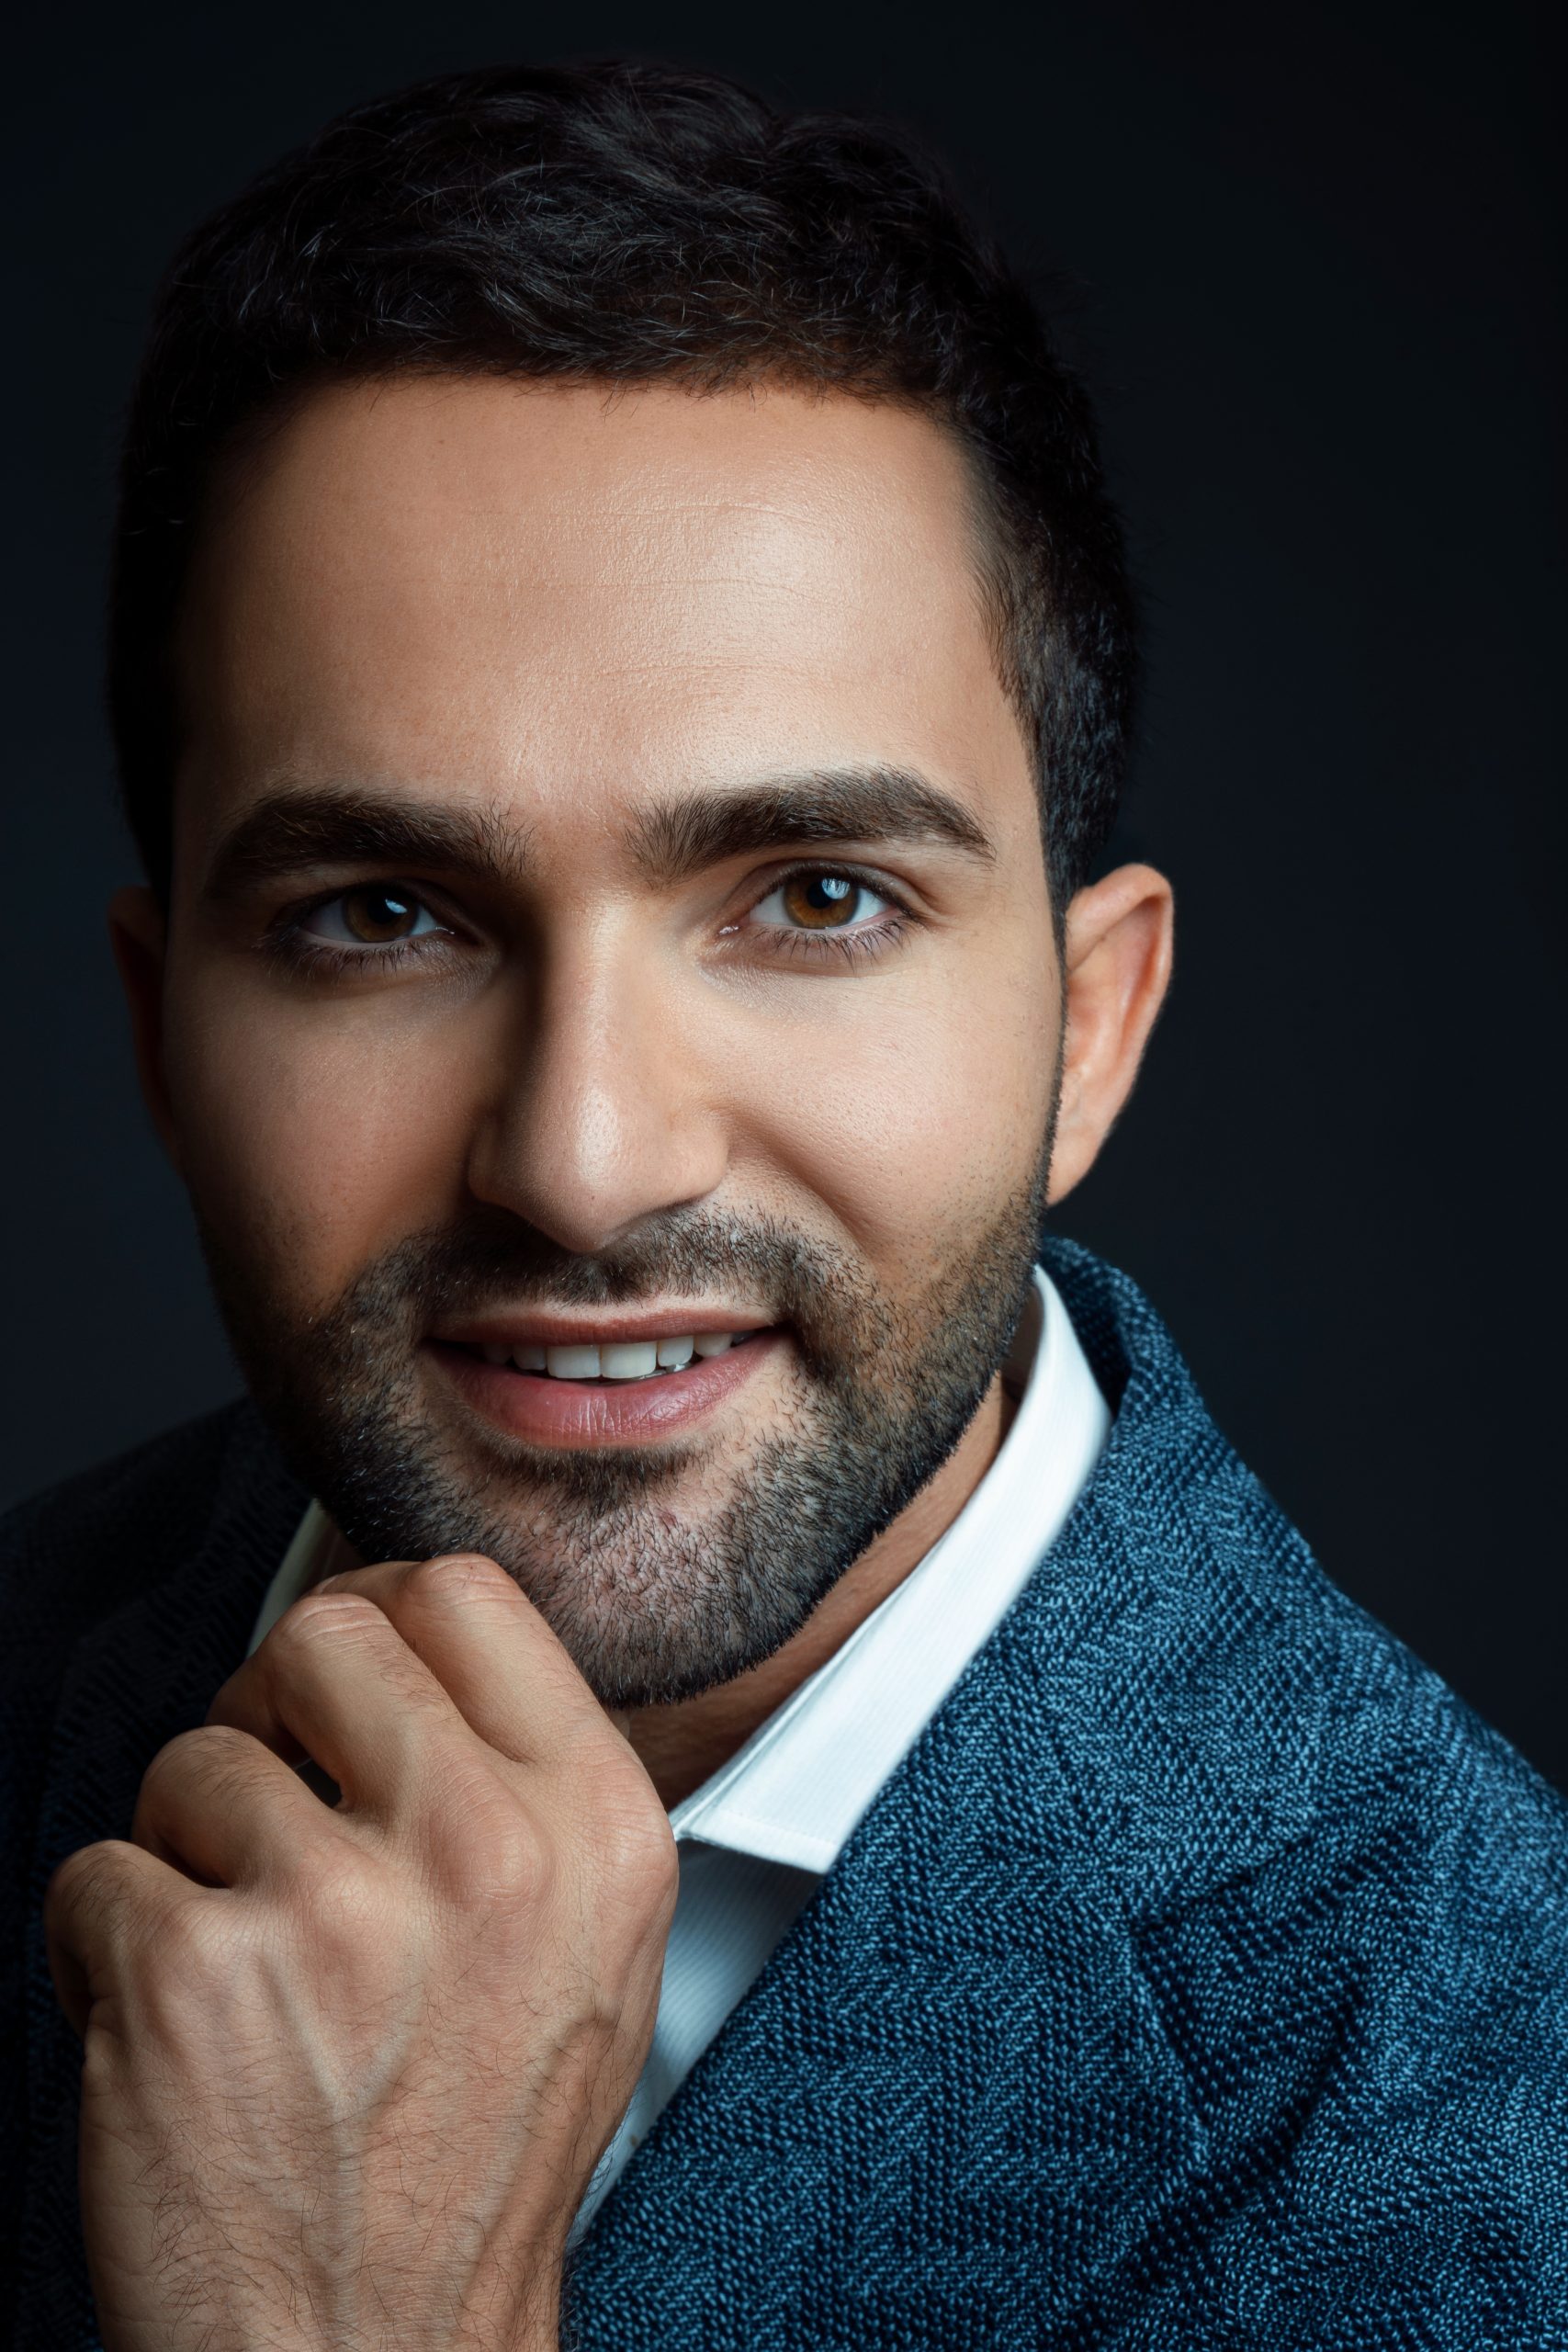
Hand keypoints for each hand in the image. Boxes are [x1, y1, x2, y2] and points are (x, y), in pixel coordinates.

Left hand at [44, 1553, 677, 2351]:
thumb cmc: (476, 2158)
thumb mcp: (594, 1948)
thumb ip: (531, 1785)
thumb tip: (418, 1644)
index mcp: (597, 1828)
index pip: (463, 1594)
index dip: (379, 1617)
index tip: (344, 1678)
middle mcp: (485, 1852)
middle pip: (322, 1635)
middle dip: (271, 1712)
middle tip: (274, 1811)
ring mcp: (337, 1910)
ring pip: (195, 1758)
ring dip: (188, 1853)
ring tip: (244, 1965)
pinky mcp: (193, 1977)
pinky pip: (98, 1871)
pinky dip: (106, 1946)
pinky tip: (175, 2031)